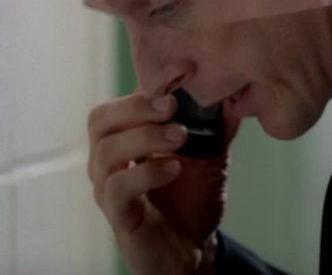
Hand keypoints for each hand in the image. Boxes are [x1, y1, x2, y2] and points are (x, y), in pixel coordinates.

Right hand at [87, 92, 240, 273]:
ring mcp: (108, 188)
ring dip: (145, 137)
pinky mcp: (118, 215)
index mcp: (124, 140)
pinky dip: (147, 172)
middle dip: (136, 108)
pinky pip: (118, 188)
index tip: (176, 85)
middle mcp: (108, 161)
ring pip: (106, 151)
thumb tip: (231, 95)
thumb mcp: (209, 155)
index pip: (117, 105)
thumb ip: (216, 126)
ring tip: (181, 136)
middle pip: (100, 121)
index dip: (141, 91)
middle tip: (172, 106)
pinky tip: (174, 168)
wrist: (195, 247)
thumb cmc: (192, 198)